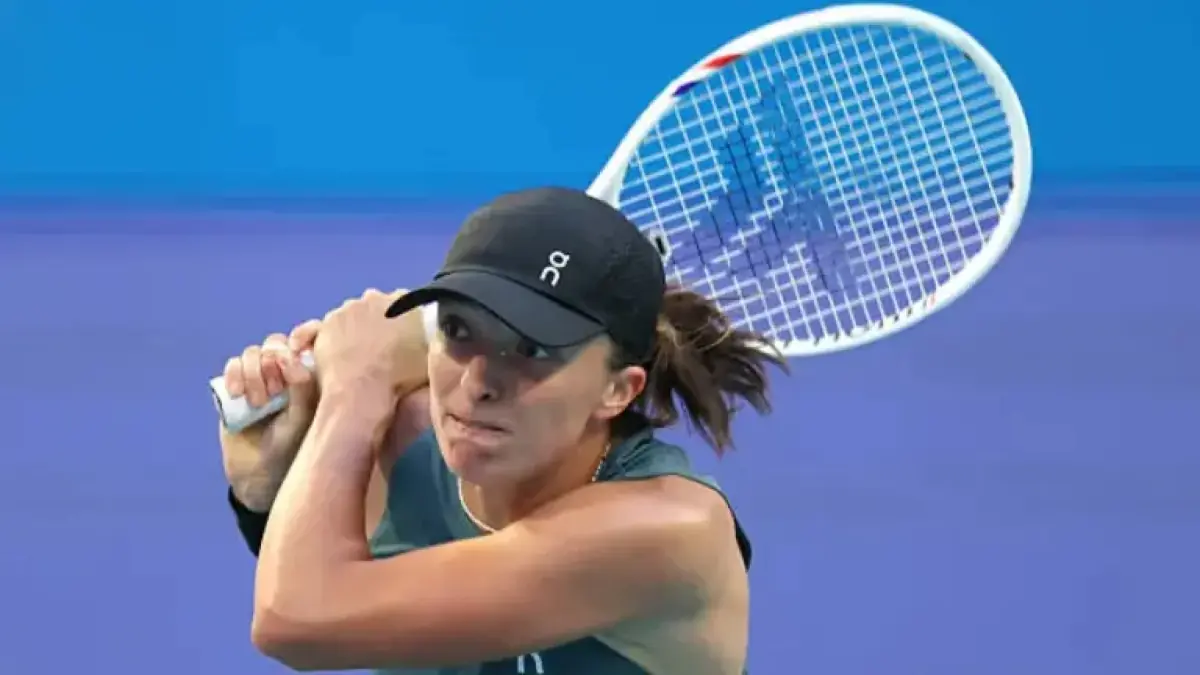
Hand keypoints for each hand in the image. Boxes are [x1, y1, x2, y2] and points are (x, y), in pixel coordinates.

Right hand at [219, 319, 321, 510]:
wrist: (260, 475)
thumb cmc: (292, 447)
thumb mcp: (303, 418)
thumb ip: (302, 387)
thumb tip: (294, 358)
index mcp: (310, 376)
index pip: (311, 338)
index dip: (305, 333)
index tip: (298, 346)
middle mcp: (285, 373)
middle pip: (278, 343)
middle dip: (274, 361)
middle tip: (275, 392)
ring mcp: (259, 378)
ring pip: (255, 352)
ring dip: (254, 372)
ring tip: (258, 403)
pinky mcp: (236, 387)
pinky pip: (233, 364)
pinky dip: (235, 373)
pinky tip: (238, 394)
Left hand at [313, 288, 429, 400]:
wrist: (363, 393)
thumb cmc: (402, 378)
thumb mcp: (431, 358)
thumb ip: (431, 340)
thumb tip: (433, 337)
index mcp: (406, 302)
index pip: (408, 306)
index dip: (406, 323)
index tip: (404, 340)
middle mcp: (376, 297)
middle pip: (379, 307)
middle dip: (380, 323)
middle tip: (382, 349)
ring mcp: (348, 308)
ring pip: (354, 316)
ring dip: (357, 330)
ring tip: (359, 357)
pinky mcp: (327, 322)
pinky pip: (331, 327)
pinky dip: (332, 337)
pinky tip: (336, 355)